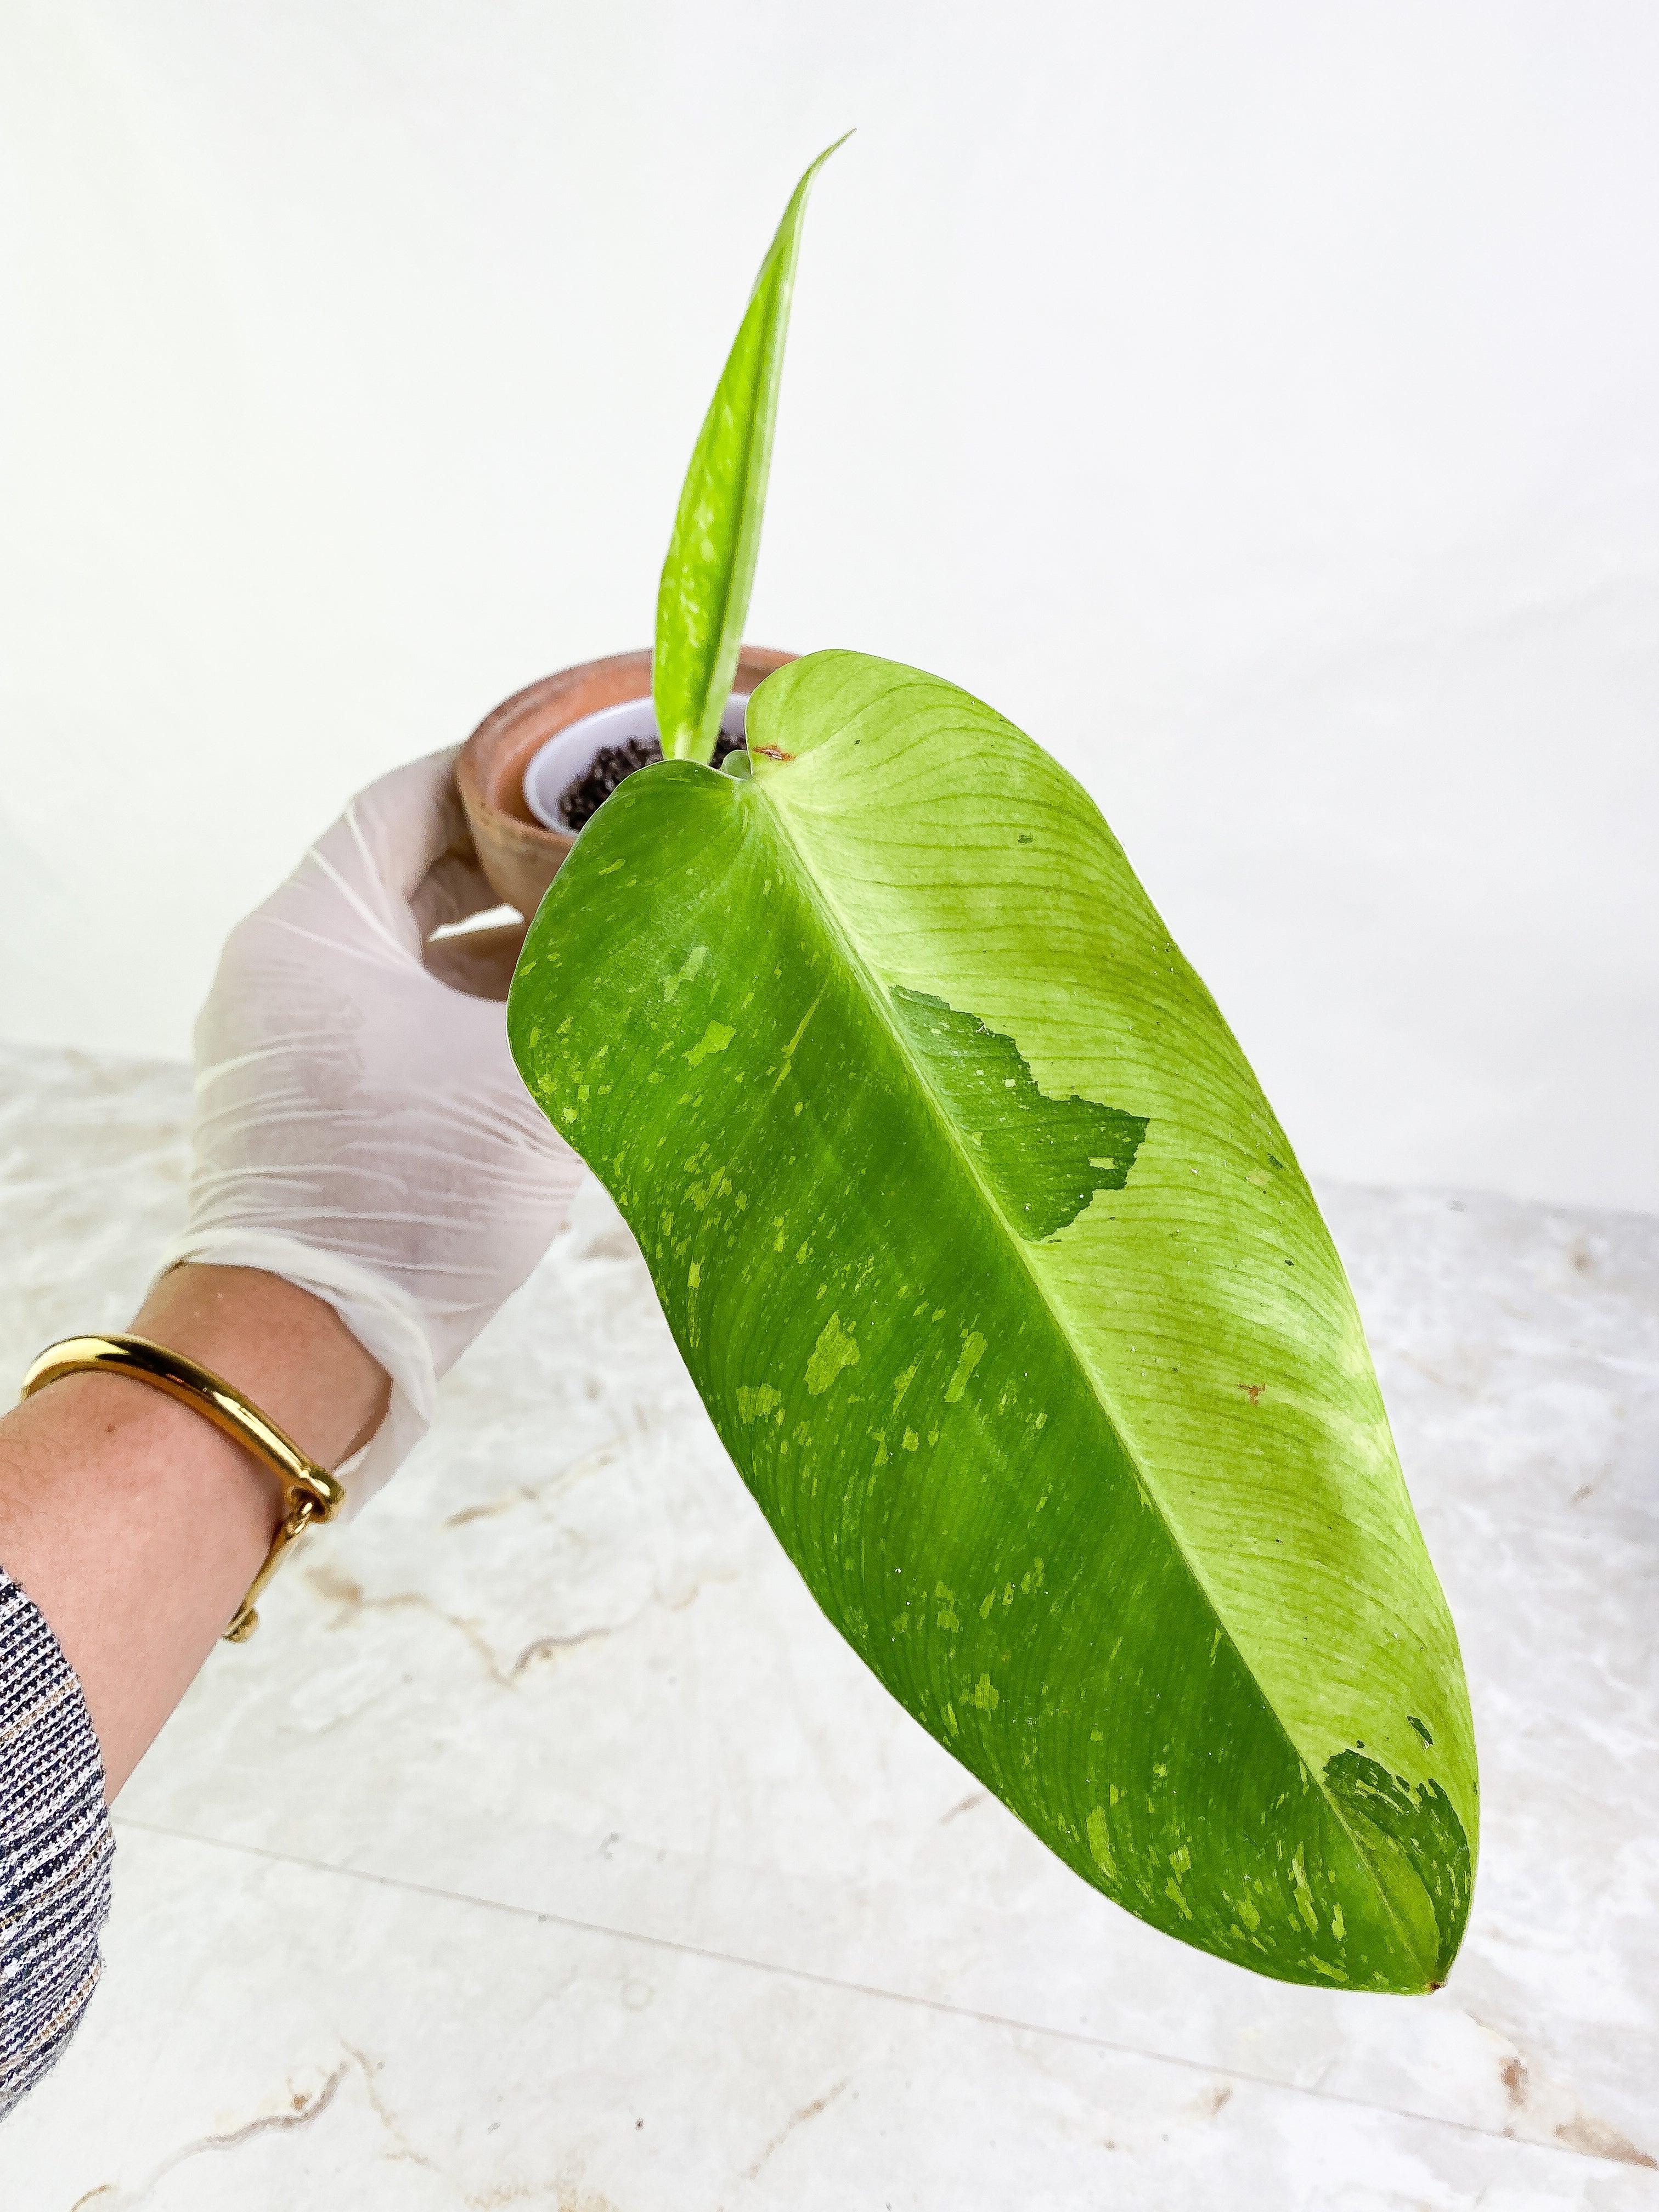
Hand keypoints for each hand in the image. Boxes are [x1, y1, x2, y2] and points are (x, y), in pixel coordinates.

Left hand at [156, 747, 584, 1510]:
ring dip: (516, 941)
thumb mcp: (520, 1067)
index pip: (407, 796)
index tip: (588, 763)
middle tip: (624, 845)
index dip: (501, 768)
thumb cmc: (402, 1201)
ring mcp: (303, 1042)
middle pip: (419, 871)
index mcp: (312, 928)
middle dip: (524, 857)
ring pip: (424, 953)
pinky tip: (577, 1018)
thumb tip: (674, 899)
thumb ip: (594, 977)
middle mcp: (291, 971)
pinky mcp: (328, 1107)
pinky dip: (488, 1008)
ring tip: (620, 929)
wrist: (312, 1354)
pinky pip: (415, 1021)